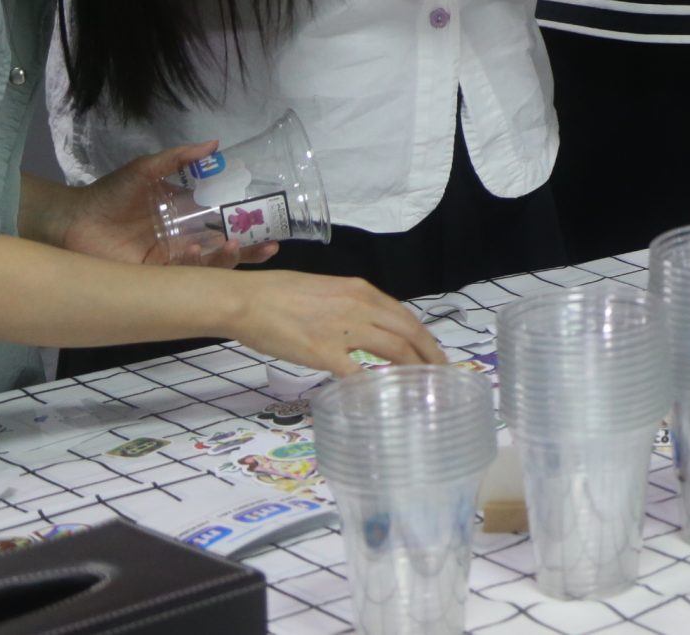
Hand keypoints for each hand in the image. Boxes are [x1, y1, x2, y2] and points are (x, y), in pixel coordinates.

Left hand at [49, 144, 276, 268]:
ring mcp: (171, 258)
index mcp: (186, 213)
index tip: (271, 218)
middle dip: (250, 249)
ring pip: (210, 265)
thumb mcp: (147, 168)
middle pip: (225, 246)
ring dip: (227, 258)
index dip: (248, 221)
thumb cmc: (111, 193)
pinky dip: (195, 265)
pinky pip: (183, 275)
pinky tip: (197, 252)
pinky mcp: (155, 275)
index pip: (225, 219)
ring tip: (236, 247)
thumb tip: (215, 143)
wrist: (74, 220)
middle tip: (270, 246)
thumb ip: (179, 158)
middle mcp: (185, 237)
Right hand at [227, 271, 444, 374]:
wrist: (247, 300)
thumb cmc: (280, 294)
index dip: (425, 336)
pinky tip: (379, 398)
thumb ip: (351, 308)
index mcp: (361, 291)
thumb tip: (368, 328)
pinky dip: (372, 386)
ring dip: (413, 370)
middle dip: (430, 355)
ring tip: (423, 388)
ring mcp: (343, 330)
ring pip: (394, 351)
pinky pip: (357, 373)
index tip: (434, 353)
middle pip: (409, 333)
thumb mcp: (327, 291)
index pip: (405, 316)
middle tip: (441, 374)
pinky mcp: (324, 352)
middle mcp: (360, 307)